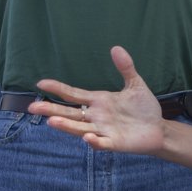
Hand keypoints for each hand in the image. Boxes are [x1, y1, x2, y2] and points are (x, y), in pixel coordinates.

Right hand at [30, 46, 166, 153]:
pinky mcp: (115, 143)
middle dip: (52, 110)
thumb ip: (125, 67)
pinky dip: (94, 141)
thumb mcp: (135, 84)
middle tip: (32, 107)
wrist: (159, 129)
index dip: (58, 89)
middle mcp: (96, 116)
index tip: (40, 83)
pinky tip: (87, 136)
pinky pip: (102, 143)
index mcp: (98, 101)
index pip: (73, 94)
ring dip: (67, 126)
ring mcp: (104, 130)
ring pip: (80, 128)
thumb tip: (116, 48)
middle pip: (70, 113)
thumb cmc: (143, 108)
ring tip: (52, 121)